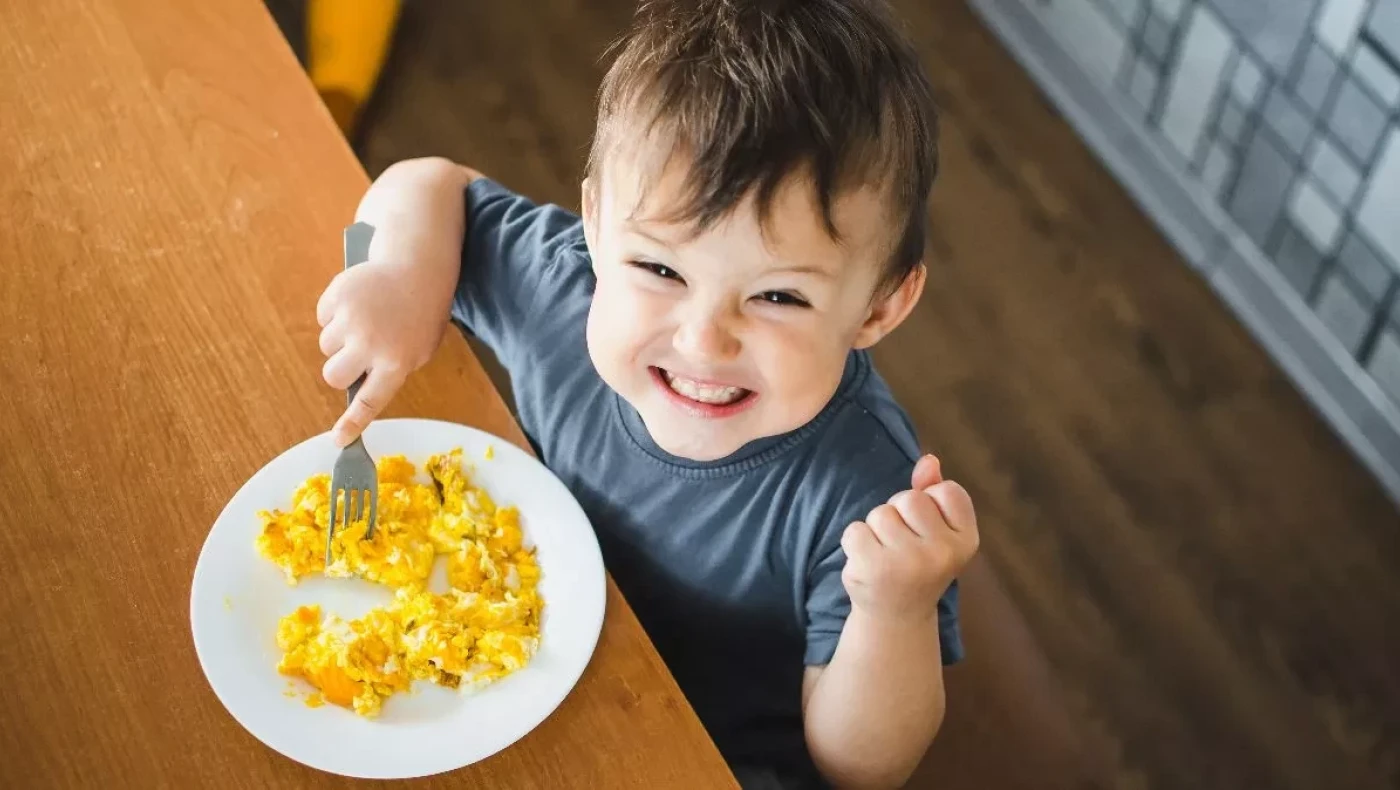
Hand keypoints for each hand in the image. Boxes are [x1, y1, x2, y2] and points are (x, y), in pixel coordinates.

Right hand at [315, 259, 451, 445]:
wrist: (418, 269)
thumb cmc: (420, 315)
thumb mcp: (418, 350)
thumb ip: (391, 371)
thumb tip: (357, 388)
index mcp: (396, 362)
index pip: (369, 402)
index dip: (352, 423)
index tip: (338, 439)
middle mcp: (371, 344)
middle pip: (333, 376)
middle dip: (340, 370)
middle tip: (356, 355)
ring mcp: (351, 319)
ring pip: (326, 347)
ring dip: (339, 340)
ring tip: (365, 321)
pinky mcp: (336, 297)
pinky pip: (322, 319)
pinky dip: (334, 315)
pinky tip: (358, 304)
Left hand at [840, 454, 978, 621]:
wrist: (897, 616)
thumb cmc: (918, 563)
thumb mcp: (937, 530)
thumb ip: (933, 491)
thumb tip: (929, 459)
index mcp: (966, 541)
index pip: (947, 490)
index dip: (931, 502)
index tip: (929, 530)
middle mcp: (943, 553)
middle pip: (909, 497)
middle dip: (899, 512)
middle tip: (903, 543)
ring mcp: (909, 562)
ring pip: (880, 513)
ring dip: (876, 529)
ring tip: (886, 553)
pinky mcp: (875, 568)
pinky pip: (855, 530)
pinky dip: (855, 542)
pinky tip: (868, 562)